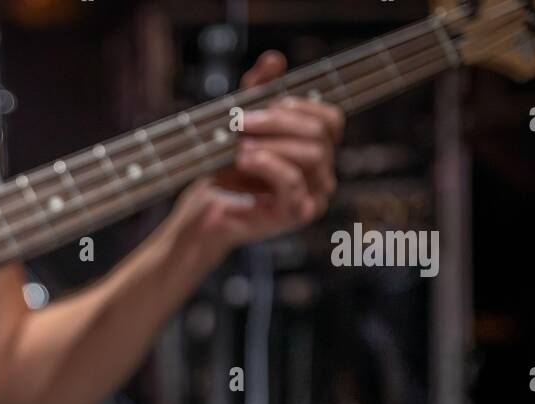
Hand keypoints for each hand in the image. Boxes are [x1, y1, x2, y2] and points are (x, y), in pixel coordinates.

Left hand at [171, 50, 343, 259]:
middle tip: (240, 122)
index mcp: (315, 150)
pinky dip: (267, 164)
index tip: (267, 102)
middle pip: (319, 134)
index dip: (302, 105)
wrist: (203, 210)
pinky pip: (293, 182)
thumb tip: (274, 59)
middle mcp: (321, 173)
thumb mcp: (240, 122)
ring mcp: (313, 196)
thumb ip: (258, 91)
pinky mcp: (296, 214)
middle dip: (278, 122)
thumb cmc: (224, 169)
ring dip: (271, 143)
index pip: (331, 120)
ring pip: (311, 156)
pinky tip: (244, 159)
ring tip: (238, 146)